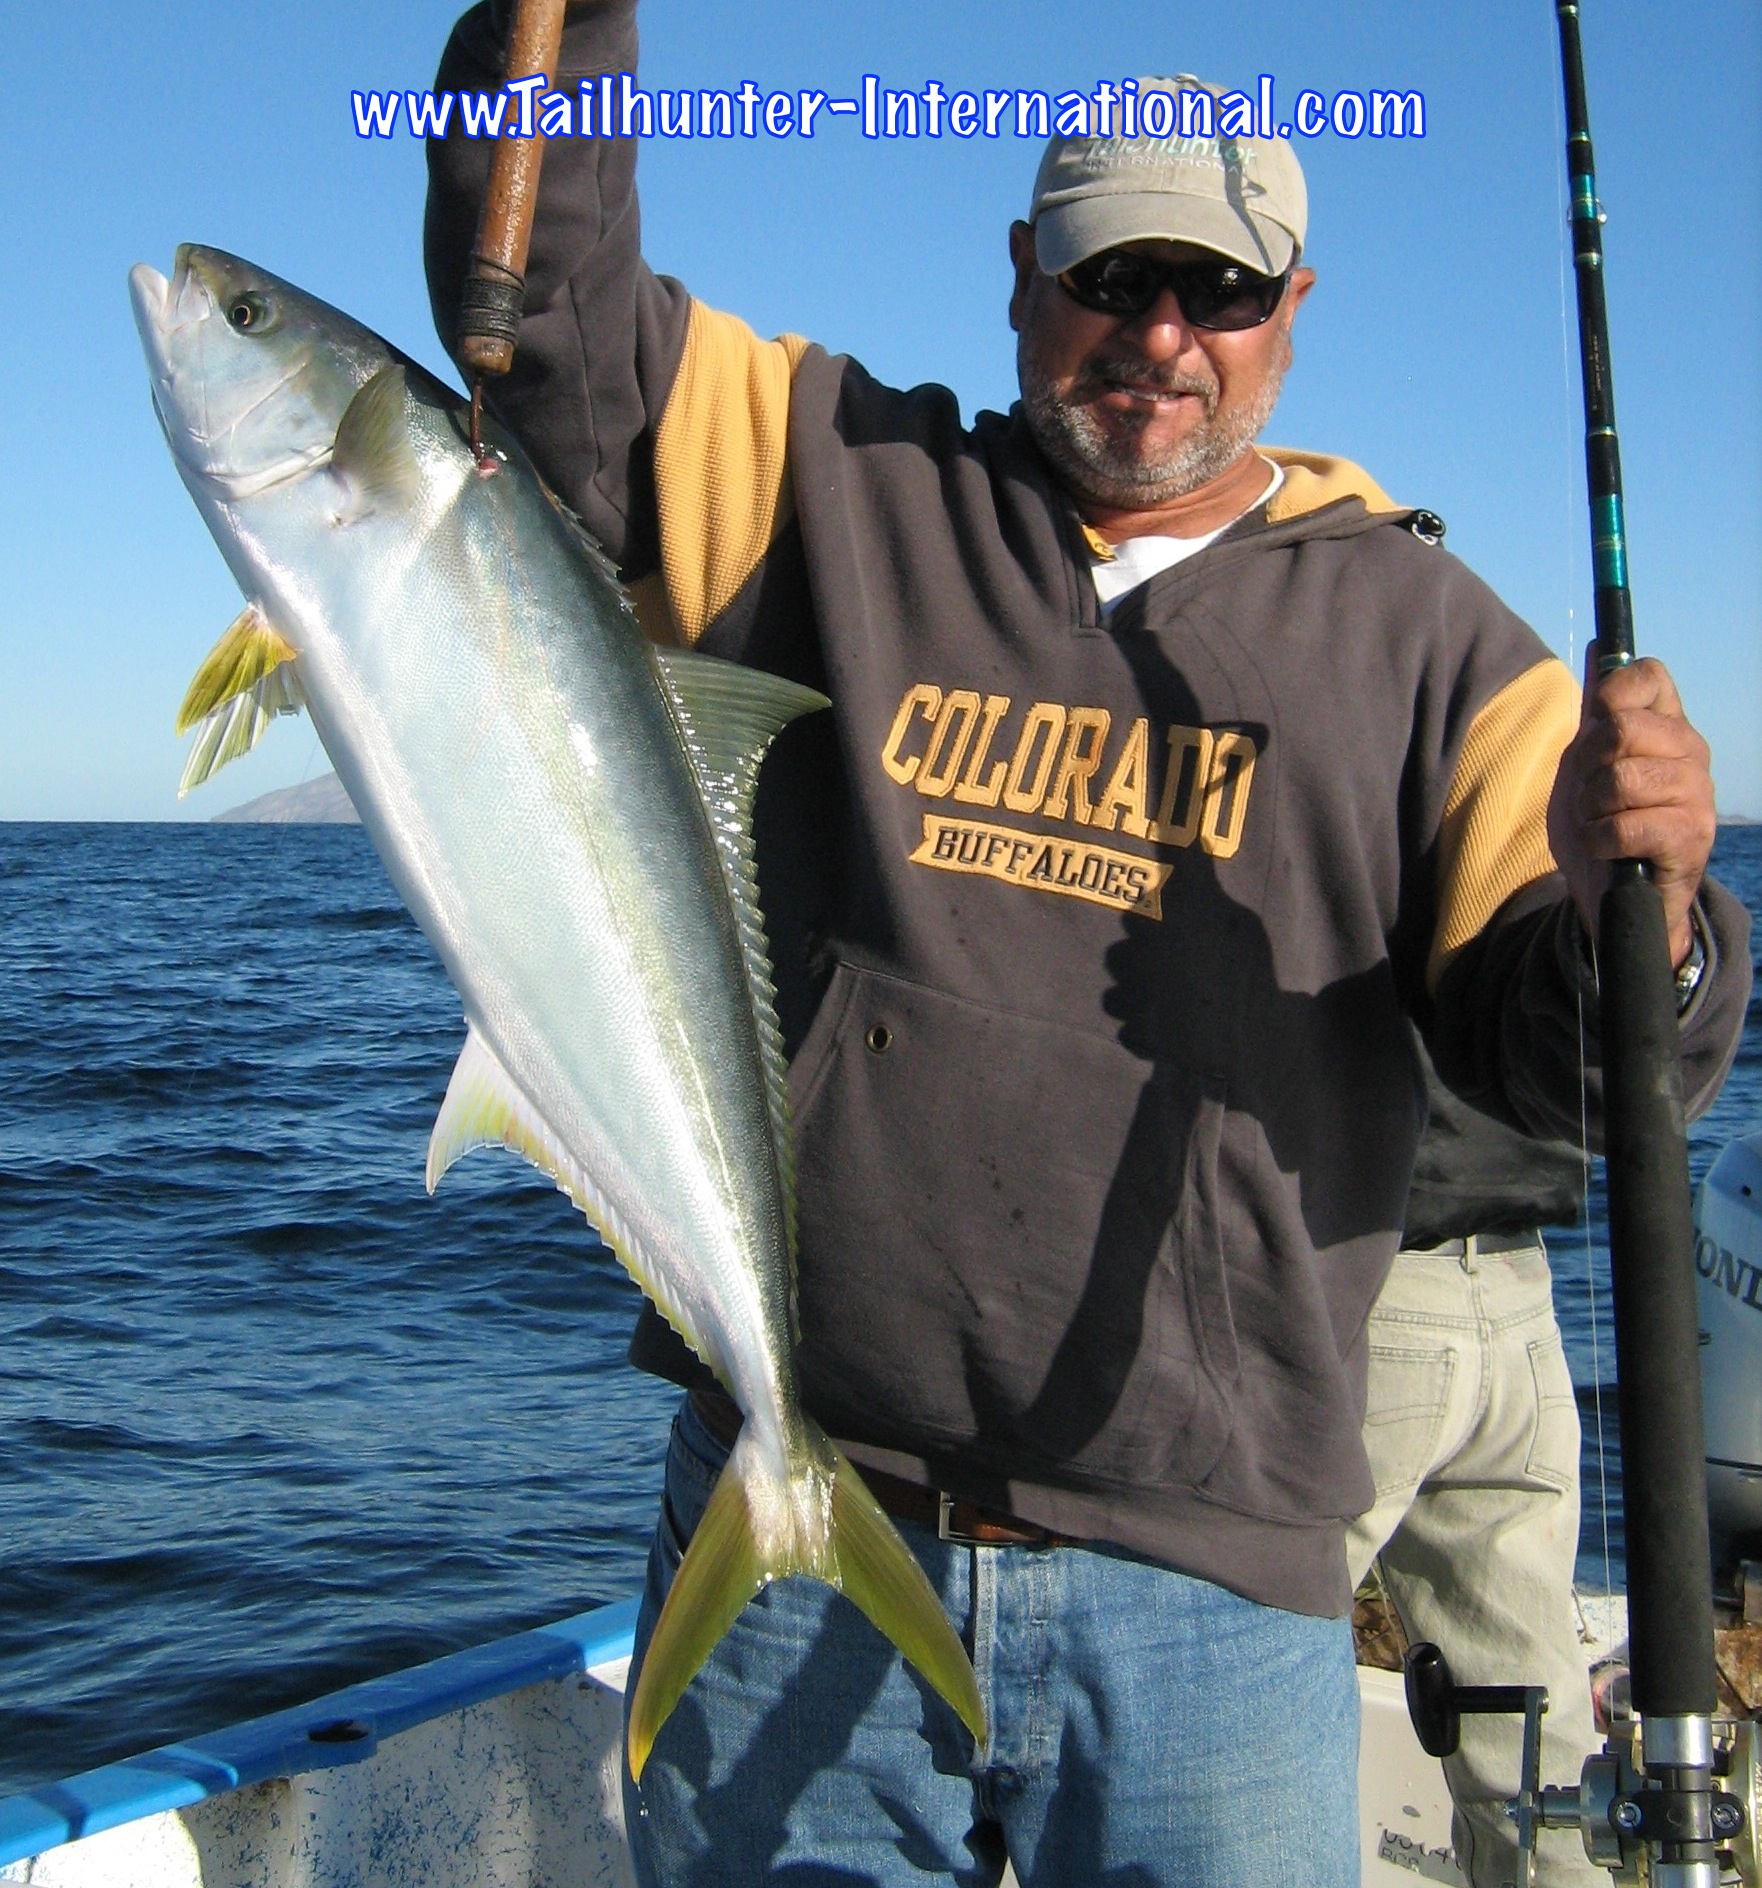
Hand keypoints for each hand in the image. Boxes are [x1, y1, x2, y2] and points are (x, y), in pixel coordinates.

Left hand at [1546, 644, 1715, 965]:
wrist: (1610, 896)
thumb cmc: (1600, 825)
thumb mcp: (1586, 764)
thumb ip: (1595, 712)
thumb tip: (1598, 645)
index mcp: (1666, 727)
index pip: (1649, 676)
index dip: (1611, 694)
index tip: (1596, 724)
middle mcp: (1691, 753)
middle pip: (1621, 728)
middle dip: (1586, 767)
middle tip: (1591, 795)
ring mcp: (1696, 795)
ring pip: (1620, 778)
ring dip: (1590, 809)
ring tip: (1601, 824)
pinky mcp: (1690, 838)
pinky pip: (1626, 824)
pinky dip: (1600, 840)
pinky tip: (1609, 849)